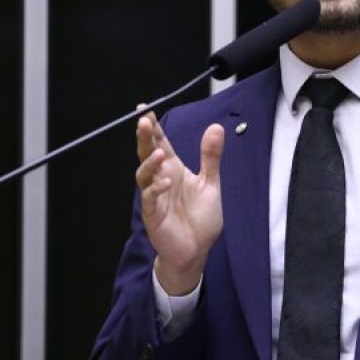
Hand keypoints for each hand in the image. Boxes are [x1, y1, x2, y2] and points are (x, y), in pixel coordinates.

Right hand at [135, 108, 223, 294]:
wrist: (196, 250)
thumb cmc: (200, 218)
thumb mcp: (210, 183)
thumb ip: (210, 157)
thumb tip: (216, 127)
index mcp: (174, 169)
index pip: (161, 143)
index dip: (154, 127)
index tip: (146, 109)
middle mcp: (161, 179)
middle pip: (147, 153)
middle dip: (144, 137)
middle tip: (143, 120)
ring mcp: (154, 197)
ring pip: (144, 174)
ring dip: (150, 163)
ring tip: (159, 153)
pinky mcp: (153, 215)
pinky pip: (150, 199)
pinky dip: (156, 189)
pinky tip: (166, 182)